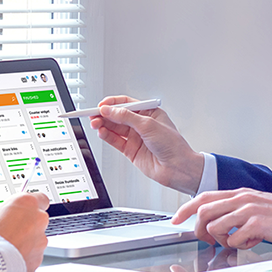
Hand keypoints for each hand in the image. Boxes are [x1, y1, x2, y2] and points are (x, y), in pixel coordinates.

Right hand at [0, 192, 49, 271]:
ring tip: (7, 247)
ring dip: (26, 242)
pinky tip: (10, 259)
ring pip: (36, 239)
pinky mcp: (38, 258)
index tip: (21, 210)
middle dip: (26, 225)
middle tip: (10, 230)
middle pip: (38, 219)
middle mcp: (38, 219)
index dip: (30, 206)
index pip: (40, 198)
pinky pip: (33, 256)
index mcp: (26, 203)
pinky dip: (25, 257)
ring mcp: (40, 240)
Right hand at [89, 95, 203, 194]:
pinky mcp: (131, 150)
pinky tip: (101, 132)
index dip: (113, 103)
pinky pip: (115, 141)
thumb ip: (126, 117)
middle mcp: (142, 124)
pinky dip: (107, 136)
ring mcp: (136, 138)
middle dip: (105, 114)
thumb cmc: (173, 145)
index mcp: (150, 112)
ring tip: (95, 123)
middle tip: (93, 114)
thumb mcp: (149, 125)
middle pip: (118, 116)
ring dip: (103, 125)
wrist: (178, 168)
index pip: (127, 104)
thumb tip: (110, 110)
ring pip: (115, 128)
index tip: (101, 105)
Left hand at [173, 188, 271, 249]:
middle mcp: (242, 198)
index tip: (175, 220)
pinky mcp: (258, 224)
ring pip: (215, 226)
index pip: (203, 197)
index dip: (185, 209)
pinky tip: (254, 242)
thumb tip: (217, 223)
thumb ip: (236, 210)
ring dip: (222, 240)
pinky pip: (235, 239)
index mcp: (240, 193)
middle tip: (210, 242)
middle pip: (203, 211)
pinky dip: (240, 245)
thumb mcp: (257, 206)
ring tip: (238, 241)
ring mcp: (249, 210)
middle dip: (200, 230)